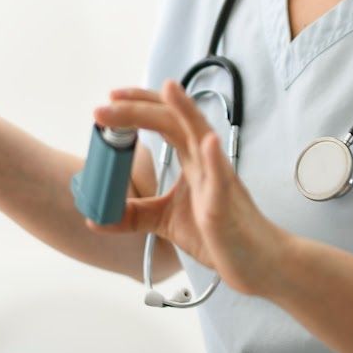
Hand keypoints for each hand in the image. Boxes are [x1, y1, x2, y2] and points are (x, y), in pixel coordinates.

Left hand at [90, 80, 286, 298]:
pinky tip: (206, 142)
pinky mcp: (225, 205)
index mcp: (192, 160)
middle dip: (140, 109)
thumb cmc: (217, 236)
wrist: (255, 263)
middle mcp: (205, 161)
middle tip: (107, 103)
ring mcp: (218, 180)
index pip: (164, 120)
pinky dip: (213, 159)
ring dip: (184, 112)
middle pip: (174, 121)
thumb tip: (96, 216)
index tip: (110, 99)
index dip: (139, 105)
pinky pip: (221, 179)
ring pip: (202, 136)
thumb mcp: (166, 221)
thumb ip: (135, 214)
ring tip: (168, 89)